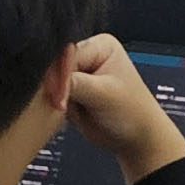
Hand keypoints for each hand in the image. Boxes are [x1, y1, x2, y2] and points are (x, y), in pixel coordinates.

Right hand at [62, 34, 184, 183]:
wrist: (135, 138)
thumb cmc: (132, 112)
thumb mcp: (104, 94)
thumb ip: (75, 83)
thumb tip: (49, 79)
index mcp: (100, 45)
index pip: (68, 54)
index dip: (60, 74)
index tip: (59, 96)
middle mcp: (87, 56)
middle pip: (56, 66)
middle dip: (57, 87)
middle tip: (62, 105)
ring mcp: (77, 76)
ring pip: (50, 83)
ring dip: (55, 98)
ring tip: (73, 110)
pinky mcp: (69, 94)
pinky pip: (50, 98)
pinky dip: (54, 107)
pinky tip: (68, 114)